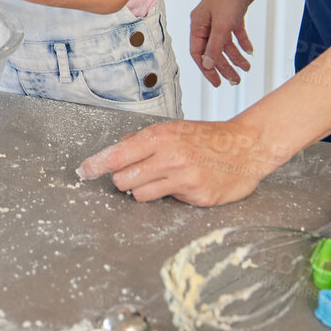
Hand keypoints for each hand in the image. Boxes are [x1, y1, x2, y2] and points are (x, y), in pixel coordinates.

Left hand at [76, 118, 280, 206]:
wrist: (247, 148)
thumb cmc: (208, 138)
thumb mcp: (175, 129)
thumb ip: (144, 140)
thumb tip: (116, 151)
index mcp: (161, 136)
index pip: (118, 154)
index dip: (96, 164)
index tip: (83, 171)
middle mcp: (170, 156)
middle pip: (122, 179)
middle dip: (125, 179)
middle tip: (140, 173)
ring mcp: (184, 177)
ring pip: (140, 194)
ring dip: (145, 189)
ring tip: (164, 178)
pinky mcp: (197, 196)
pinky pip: (167, 200)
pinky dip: (170, 194)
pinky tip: (185, 184)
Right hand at [190, 0, 254, 87]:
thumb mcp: (223, 25)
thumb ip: (215, 46)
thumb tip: (207, 64)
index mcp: (198, 23)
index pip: (198, 52)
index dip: (207, 68)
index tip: (217, 82)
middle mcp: (207, 21)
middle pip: (213, 50)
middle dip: (223, 66)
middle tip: (234, 80)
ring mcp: (220, 17)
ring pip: (225, 43)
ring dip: (235, 57)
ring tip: (246, 68)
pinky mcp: (234, 13)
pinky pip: (236, 33)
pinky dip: (243, 42)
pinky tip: (250, 50)